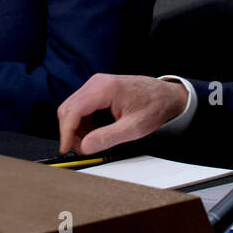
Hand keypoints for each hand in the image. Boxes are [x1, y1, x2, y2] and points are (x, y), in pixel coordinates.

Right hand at [57, 74, 188, 154]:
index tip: (66, 149)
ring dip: (76, 128)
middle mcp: (97, 82)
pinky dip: (83, 122)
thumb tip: (85, 147)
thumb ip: (107, 138)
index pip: (73, 110)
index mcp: (104, 88)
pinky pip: (81, 107)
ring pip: (72, 108)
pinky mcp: (98, 89)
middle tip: (81, 149)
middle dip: (70, 132)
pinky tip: (95, 132)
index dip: (66, 132)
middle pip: (68, 108)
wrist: (166, 95)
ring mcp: (97, 84)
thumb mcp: (134, 128)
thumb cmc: (154, 107)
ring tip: (91, 142)